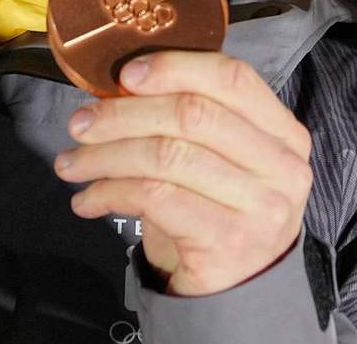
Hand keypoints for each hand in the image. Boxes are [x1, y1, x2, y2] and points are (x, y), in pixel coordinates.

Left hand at [54, 51, 312, 295]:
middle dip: (125, 114)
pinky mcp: (226, 241)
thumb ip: (195, 116)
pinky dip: (111, 193)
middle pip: (193, 115)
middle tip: (82, 123)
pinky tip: (89, 198)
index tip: (126, 73)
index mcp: (284, 130)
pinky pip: (154, 199)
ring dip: (107, 156)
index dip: (176, 67)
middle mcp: (281, 165)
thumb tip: (123, 84)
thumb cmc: (223, 206)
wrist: (242, 287)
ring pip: (166, 156)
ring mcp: (259, 206)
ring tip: (72, 162)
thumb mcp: (225, 156)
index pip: (233, 78)